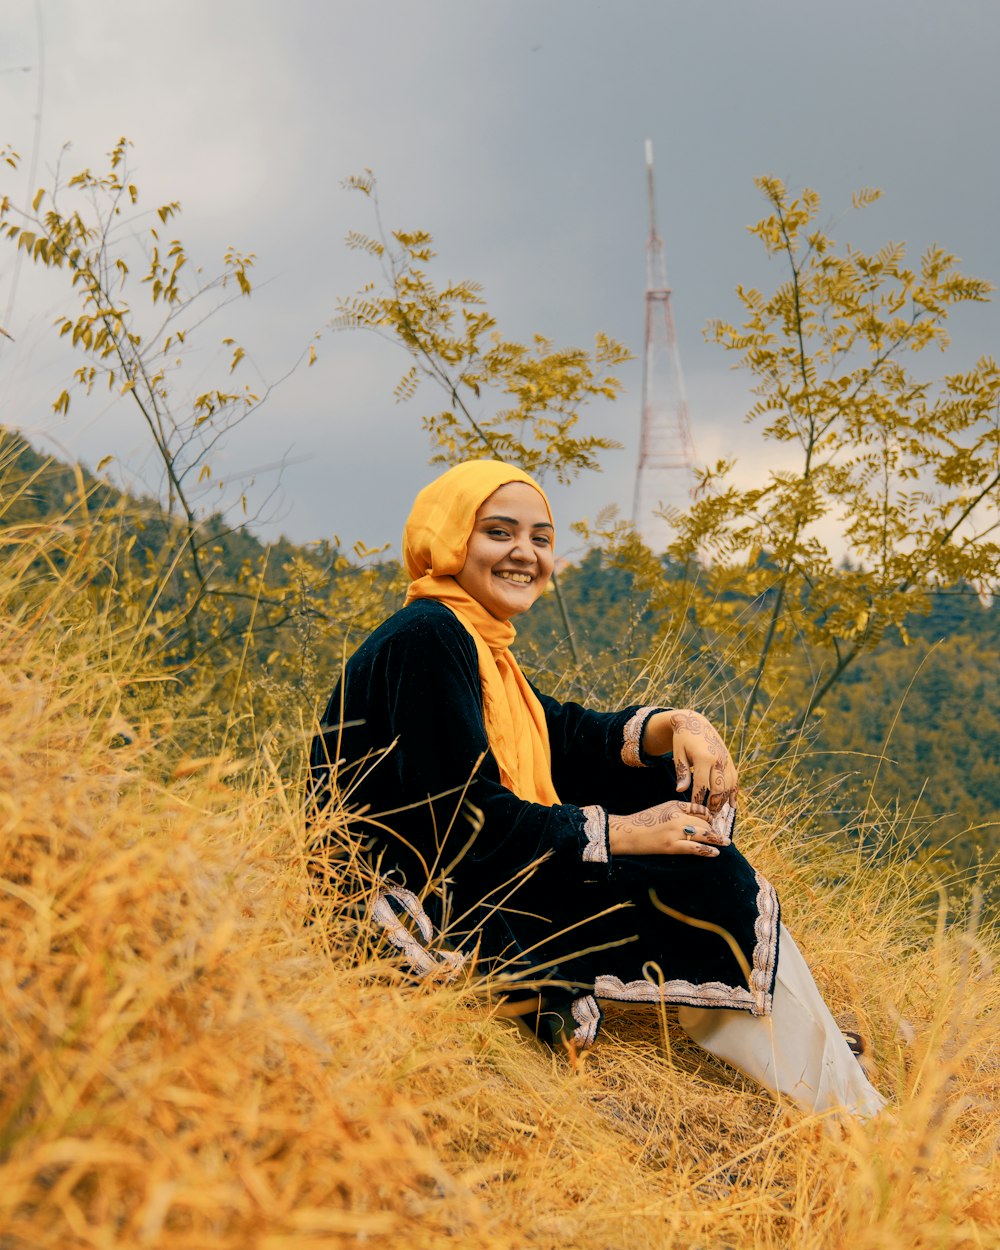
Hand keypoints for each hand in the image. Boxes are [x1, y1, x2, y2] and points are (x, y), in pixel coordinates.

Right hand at [608, 800, 725, 857]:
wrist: (629, 834)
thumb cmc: (646, 821)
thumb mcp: (664, 808)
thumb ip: (682, 809)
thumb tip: (702, 814)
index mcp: (675, 806)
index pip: (701, 810)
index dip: (710, 817)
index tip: (715, 823)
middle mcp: (677, 817)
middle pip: (704, 823)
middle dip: (714, 829)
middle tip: (722, 836)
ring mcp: (675, 832)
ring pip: (703, 834)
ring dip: (716, 839)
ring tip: (725, 843)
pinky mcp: (672, 846)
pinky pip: (694, 848)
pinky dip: (707, 850)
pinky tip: (715, 852)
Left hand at [644, 709, 738, 821]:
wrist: (694, 722)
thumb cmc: (682, 740)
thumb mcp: (678, 755)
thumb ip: (682, 773)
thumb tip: (680, 791)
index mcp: (703, 758)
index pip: (702, 785)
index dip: (698, 800)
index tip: (694, 811)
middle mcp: (718, 759)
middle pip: (718, 788)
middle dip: (713, 804)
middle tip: (707, 816)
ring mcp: (726, 760)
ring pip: (729, 786)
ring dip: (723, 801)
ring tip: (715, 813)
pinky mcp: (730, 760)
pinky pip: (735, 779)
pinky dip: (734, 793)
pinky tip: (731, 805)